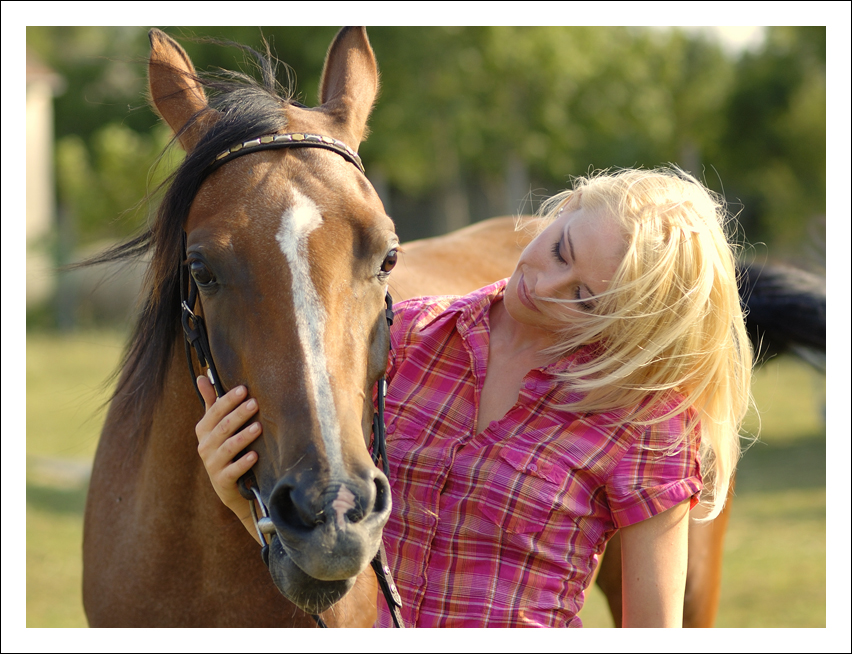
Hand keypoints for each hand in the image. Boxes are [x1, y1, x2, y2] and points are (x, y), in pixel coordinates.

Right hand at [195, 376, 262, 539]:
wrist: (231, 487)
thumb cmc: (226, 448)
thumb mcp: (217, 426)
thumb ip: (212, 402)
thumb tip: (203, 375)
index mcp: (204, 430)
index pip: (214, 411)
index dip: (228, 400)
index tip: (244, 389)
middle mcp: (205, 446)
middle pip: (222, 427)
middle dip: (238, 415)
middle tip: (255, 403)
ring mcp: (212, 465)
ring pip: (228, 448)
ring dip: (243, 437)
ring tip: (259, 427)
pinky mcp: (222, 482)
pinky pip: (233, 471)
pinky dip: (243, 463)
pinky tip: (255, 455)